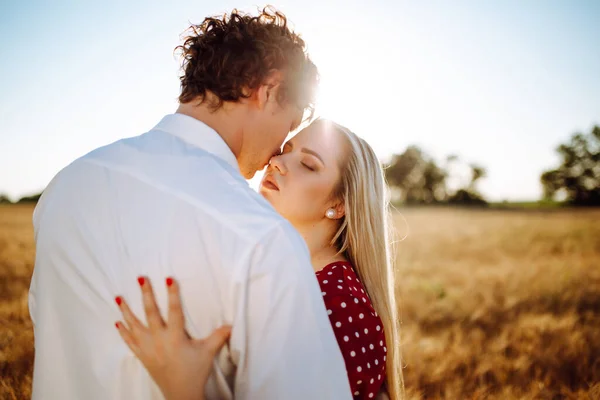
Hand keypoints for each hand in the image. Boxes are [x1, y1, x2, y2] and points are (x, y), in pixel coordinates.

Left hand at [115, 276, 230, 399]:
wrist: (181, 394)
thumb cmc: (195, 372)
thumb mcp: (208, 353)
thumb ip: (219, 336)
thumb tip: (231, 324)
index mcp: (175, 337)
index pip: (174, 311)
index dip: (172, 294)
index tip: (168, 279)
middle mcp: (159, 340)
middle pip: (150, 313)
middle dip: (146, 295)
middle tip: (141, 279)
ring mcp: (148, 348)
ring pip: (134, 326)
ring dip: (126, 311)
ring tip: (118, 297)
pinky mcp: (143, 356)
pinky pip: (129, 342)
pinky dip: (123, 332)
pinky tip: (118, 322)